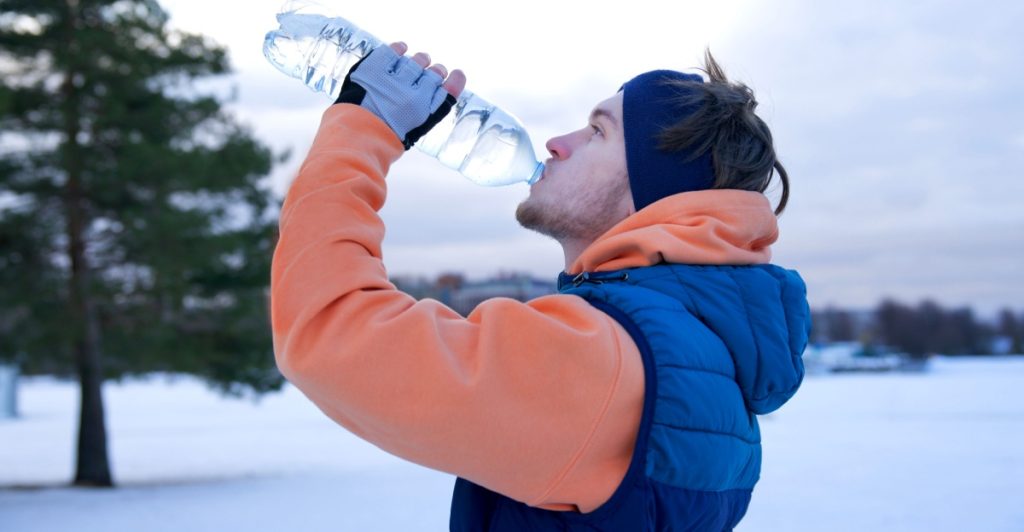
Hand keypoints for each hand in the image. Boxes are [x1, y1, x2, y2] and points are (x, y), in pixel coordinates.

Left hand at [335, 41, 467, 149]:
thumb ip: (430, 108)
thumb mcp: (414, 128)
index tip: (457, 74)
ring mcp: (394, 80)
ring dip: (420, 60)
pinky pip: (393, 51)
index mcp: (423, 113)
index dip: (455, 80)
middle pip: (434, 73)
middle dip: (435, 71)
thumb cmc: (385, 136)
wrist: (355, 135)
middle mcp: (413, 95)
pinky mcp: (375, 68)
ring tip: (420, 61)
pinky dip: (399, 49)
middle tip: (432, 70)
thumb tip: (446, 83)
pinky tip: (401, 49)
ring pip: (416, 61)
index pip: (448, 89)